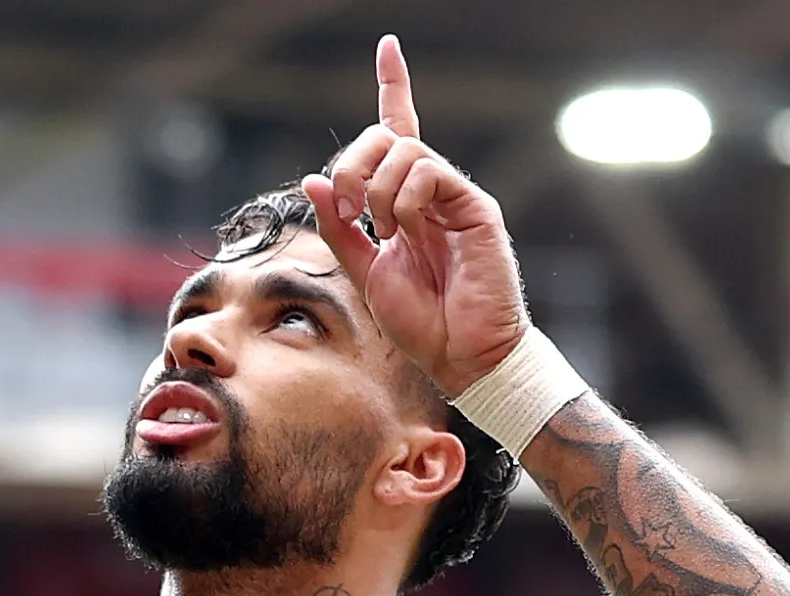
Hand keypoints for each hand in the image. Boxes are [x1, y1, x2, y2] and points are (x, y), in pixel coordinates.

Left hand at [299, 37, 527, 395]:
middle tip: (345, 207)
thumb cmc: (422, 322)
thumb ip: (338, 227)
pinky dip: (402, 199)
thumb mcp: (363, 271)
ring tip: (380, 231)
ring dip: (374, 187)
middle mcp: (432, 191)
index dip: (394, 86)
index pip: (399, 130)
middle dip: (351, 162)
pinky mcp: (476, 206)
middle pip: (386, 136)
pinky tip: (403, 232)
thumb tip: (313, 181)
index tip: (388, 46)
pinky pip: (428, 172)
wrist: (461, 355)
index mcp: (406, 202)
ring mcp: (455, 196)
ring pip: (404, 149)